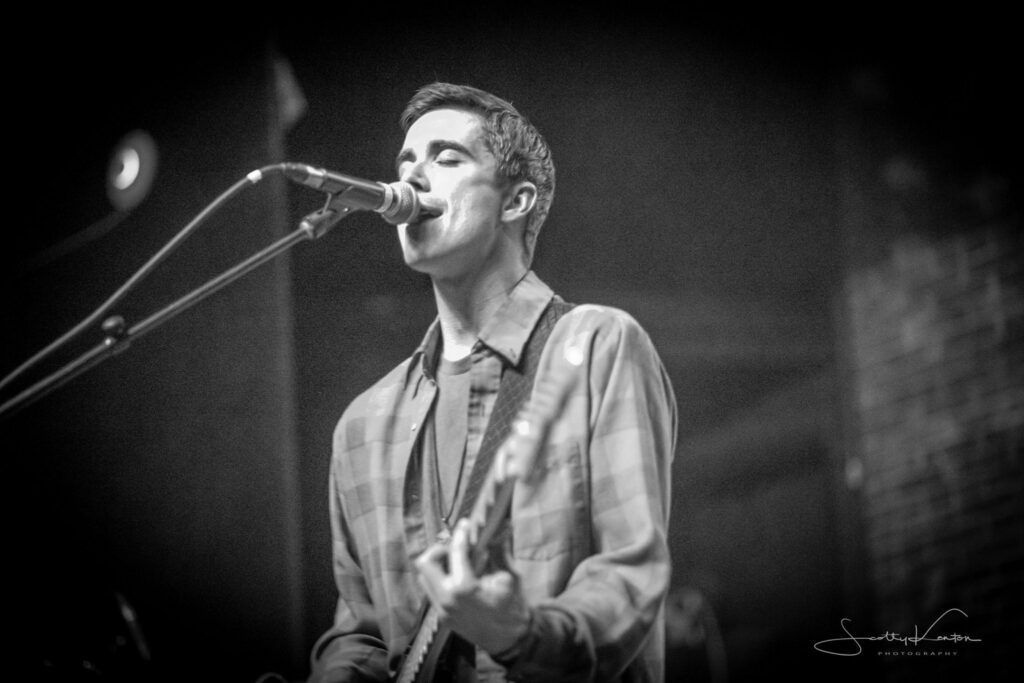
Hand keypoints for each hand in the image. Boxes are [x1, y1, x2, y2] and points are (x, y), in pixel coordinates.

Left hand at [415, 518, 530, 655]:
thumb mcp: (509, 577)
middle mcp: (447, 599)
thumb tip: (500, 527)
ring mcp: (442, 609)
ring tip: (456, 560)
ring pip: (424, 577)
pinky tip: (458, 575)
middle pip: (426, 563)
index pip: (455, 552)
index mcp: (464, 588)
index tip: (465, 524)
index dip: (460, 534)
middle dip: (439, 549)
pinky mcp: (442, 616)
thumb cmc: (513, 608)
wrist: (510, 640)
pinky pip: (432, 590)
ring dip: (437, 564)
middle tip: (454, 545)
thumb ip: (499, 551)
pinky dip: (441, 577)